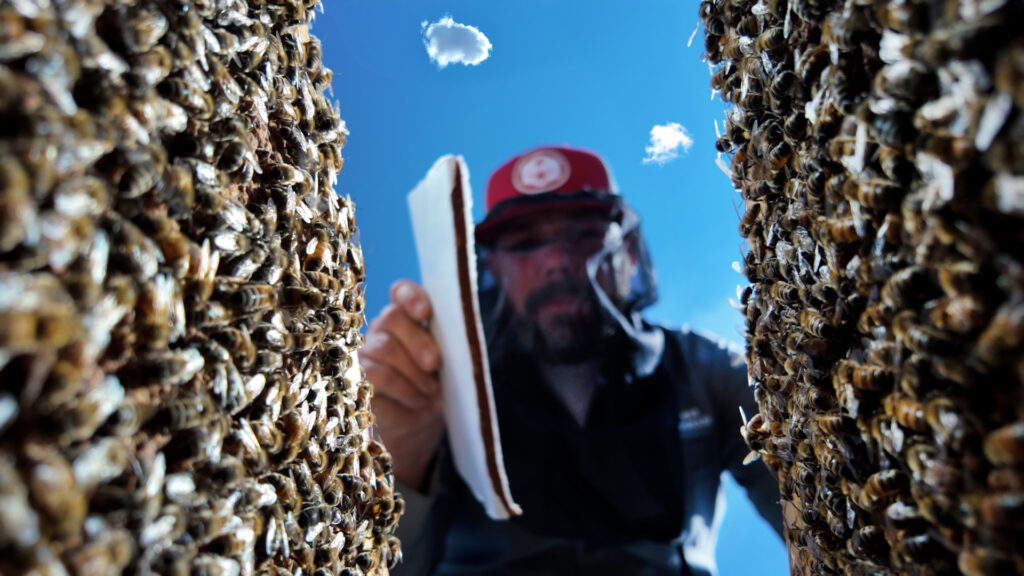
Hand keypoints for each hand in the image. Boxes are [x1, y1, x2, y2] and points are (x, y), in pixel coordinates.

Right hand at [361, 280, 444, 489]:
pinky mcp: (355, 379)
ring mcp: (365, 353)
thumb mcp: (449, 366)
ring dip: (413, 372)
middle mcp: (382, 330)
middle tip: (435, 363)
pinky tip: (417, 401)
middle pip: (391, 318)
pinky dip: (402, 388)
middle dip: (417, 340)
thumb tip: (459, 339)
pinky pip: (375, 375)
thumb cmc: (437, 389)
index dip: (410, 296)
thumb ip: (449, 346)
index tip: (425, 312)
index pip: (401, 292)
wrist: (419, 429)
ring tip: (431, 390)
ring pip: (383, 348)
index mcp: (409, 319)